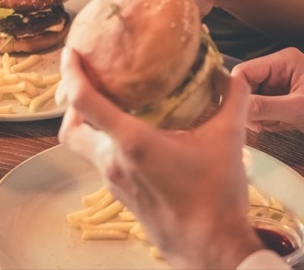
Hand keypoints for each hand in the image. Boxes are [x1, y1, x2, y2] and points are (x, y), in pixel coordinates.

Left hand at [57, 48, 263, 269]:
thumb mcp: (229, 138)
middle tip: (88, 83)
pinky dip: (108, 144)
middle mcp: (113, 162)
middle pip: (70, 129)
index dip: (71, 73)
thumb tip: (232, 72)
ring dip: (91, 125)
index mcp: (132, 142)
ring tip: (113, 104)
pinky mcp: (122, 196)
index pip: (84, 101)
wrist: (211, 250)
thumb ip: (232, 98)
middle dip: (71, 104)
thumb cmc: (216, 196)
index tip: (70, 53)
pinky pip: (102, 162)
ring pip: (85, 147)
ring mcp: (114, 182)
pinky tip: (135, 135)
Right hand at [233, 47, 303, 147]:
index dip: (236, 92)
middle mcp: (280, 70)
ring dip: (255, 117)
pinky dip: (264, 123)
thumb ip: (265, 107)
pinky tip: (276, 130)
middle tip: (255, 126)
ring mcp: (282, 87)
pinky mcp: (285, 103)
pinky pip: (262, 111)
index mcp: (284, 60)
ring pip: (252, 101)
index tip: (233, 114)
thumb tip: (234, 108)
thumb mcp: (299, 110)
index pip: (244, 71)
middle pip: (245, 86)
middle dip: (246, 107)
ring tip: (270, 128)